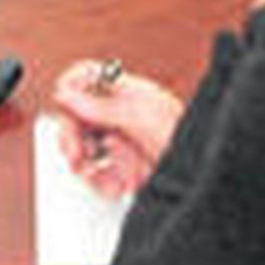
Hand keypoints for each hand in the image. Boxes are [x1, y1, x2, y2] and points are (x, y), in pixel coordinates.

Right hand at [49, 61, 184, 199]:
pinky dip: (104, 184)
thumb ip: (100, 105)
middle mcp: (121, 115)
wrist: (202, 171)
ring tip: (102, 174)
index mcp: (125, 92)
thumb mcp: (138, 115)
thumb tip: (66, 92)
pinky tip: (118, 187)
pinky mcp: (126, 169)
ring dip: (91, 168)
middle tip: (76, 155)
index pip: (85, 77)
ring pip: (85, 150)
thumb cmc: (184, 135)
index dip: (69, 89)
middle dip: (73, 139)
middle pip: (77, 118)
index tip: (62, 108)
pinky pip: (100, 174)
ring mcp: (123, 142)